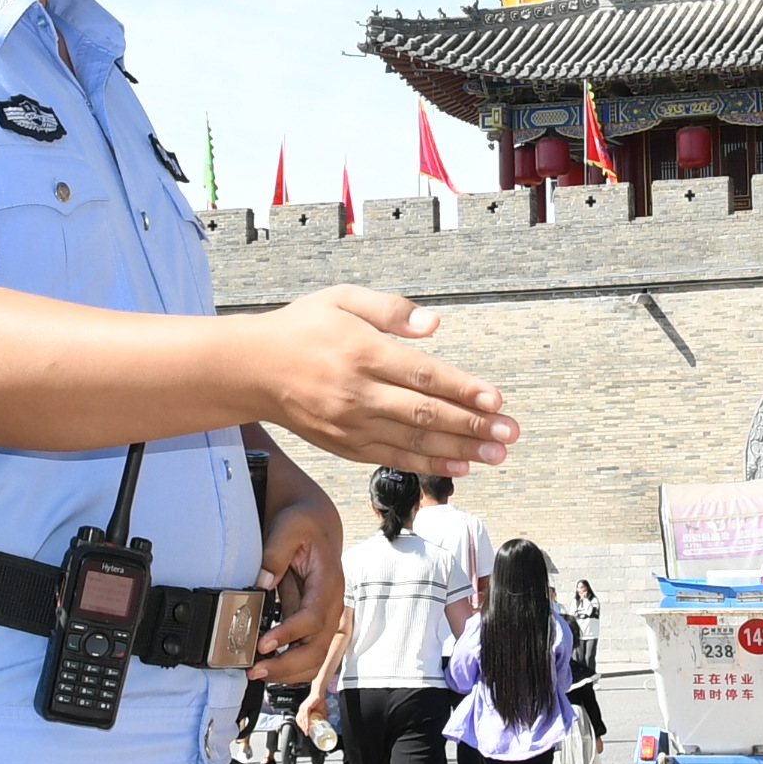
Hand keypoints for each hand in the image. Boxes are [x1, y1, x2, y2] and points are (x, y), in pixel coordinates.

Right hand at [245, 289, 513, 474]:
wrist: (252, 369)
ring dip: (460, 450)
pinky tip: (459, 465)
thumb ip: (390, 309)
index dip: (463, 389)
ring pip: (414, 442)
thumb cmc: (302, 328)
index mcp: (362, 353)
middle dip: (473, 426)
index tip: (496, 400)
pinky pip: (393, 458)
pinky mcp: (345, 445)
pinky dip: (428, 465)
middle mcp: (359, 393)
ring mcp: (351, 425)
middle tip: (510, 433)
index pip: (423, 375)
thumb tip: (434, 324)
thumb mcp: (342, 298)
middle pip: (426, 414)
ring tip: (496, 455)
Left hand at [247, 476, 347, 686]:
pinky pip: (305, 653)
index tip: (263, 643)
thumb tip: (262, 581)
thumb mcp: (289, 527)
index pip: (313, 617)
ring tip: (257, 672)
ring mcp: (322, 617)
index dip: (289, 633)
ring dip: (288, 672)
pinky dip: (288, 666)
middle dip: (287, 665)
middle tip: (255, 669)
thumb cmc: (304, 525)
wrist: (316, 525)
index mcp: (328, 582)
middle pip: (317, 648)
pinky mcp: (309, 623)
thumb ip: (275, 552)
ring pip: (314, 658)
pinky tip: (265, 665)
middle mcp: (329, 605)